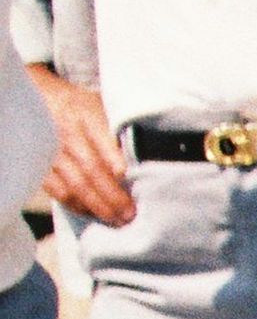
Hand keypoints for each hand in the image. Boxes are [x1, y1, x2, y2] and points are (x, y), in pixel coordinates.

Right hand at [27, 67, 130, 225]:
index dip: (118, 167)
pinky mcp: (41, 165)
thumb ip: (122, 127)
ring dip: (97, 206)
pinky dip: (77, 205)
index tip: (135, 187)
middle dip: (113, 196)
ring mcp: (52, 150)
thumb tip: (152, 152)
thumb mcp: (103, 106)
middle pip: (92, 170)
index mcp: (87, 114)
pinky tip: (93, 212)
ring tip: (117, 220)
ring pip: (75, 185)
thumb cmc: (83, 107)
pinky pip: (59, 191)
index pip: (104, 144)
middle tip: (131, 214)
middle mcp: (68, 133)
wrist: (42, 99)